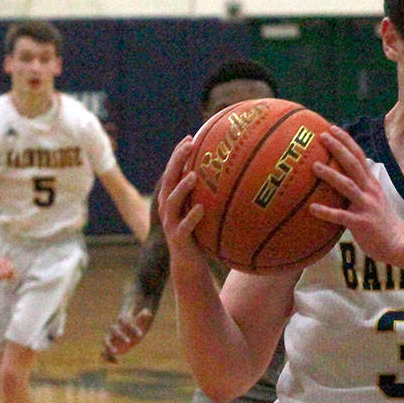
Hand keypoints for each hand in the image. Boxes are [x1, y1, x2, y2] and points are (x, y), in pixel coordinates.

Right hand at [102, 302, 153, 361]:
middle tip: (129, 342)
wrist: (125, 334)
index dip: (132, 328)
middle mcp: (114, 331)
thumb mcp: (139, 324)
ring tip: (115, 352)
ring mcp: (110, 340)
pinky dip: (108, 358)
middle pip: (114, 331)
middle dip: (121, 336)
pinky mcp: (109, 349)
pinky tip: (117, 362)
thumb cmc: (133, 329)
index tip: (141, 334)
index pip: (125, 322)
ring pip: (105, 342)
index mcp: (121, 323)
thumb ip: (142, 318)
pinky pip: (104, 353)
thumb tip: (148, 312)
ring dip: (109, 347)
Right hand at [155, 136, 205, 268]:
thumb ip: (210, 195)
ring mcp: (171, 224)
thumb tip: (235, 175)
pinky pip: (184, 227)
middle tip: (189, 145)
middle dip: (177, 161)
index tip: (190, 137)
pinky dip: (192, 218)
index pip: (172, 171)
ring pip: (171, 202)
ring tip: (194, 175)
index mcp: (173, 199)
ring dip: (182, 187)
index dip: (178, 153)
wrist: (190, 266)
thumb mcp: (205, 212)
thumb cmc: (201, 235)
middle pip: (168, 179)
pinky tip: (202, 209)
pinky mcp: (178, 239)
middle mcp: (168, 208)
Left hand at [310, 126, 403, 263]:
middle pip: (353, 164)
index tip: (332, 128)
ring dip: (330, 175)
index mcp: (371, 182)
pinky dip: (326, 211)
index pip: (359, 156)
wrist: (398, 242)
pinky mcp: (361, 223)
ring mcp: (366, 206)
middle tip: (322, 136)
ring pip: (347, 186)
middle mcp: (369, 190)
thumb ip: (360, 186)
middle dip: (338, 148)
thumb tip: (340, 175)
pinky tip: (312, 208)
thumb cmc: (381, 221)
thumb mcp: (373, 198)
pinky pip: (341, 216)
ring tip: (314, 166)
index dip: (346, 141)